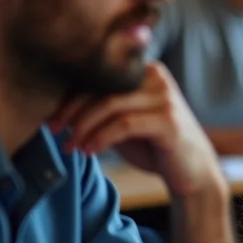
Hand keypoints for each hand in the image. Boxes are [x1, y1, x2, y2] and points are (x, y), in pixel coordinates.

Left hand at [49, 62, 221, 196]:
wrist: (191, 171)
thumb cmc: (154, 145)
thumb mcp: (124, 121)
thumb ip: (102, 109)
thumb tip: (59, 107)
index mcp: (145, 71)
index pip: (100, 76)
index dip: (71, 97)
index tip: (52, 119)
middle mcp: (157, 77)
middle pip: (102, 88)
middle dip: (72, 112)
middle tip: (55, 132)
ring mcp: (165, 98)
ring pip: (110, 105)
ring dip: (83, 128)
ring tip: (71, 147)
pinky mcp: (169, 121)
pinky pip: (124, 125)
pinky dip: (101, 138)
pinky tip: (90, 151)